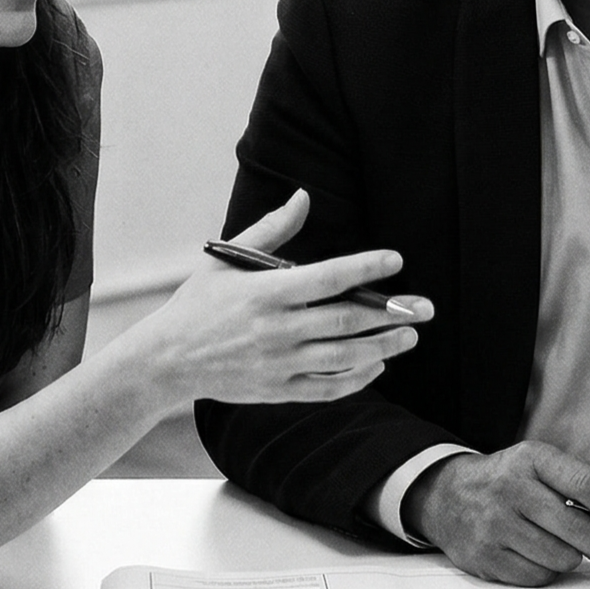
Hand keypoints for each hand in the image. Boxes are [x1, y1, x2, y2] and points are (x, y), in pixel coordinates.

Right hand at [128, 191, 431, 411]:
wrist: (164, 362)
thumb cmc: (198, 304)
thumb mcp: (227, 260)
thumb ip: (271, 230)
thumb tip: (304, 197)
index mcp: (265, 292)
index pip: (327, 278)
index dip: (365, 268)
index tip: (396, 259)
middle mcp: (276, 330)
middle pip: (345, 321)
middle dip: (391, 313)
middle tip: (425, 306)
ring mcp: (278, 364)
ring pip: (343, 358)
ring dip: (384, 347)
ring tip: (411, 336)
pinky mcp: (277, 391)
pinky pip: (327, 389)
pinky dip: (357, 379)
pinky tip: (377, 364)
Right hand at [405, 444, 589, 584]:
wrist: (447, 495)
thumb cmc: (505, 480)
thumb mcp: (540, 466)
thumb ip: (583, 484)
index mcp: (531, 460)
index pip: (586, 486)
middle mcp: (511, 490)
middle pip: (577, 529)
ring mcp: (495, 526)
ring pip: (561, 558)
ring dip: (571, 556)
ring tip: (558, 543)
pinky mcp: (486, 558)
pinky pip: (538, 577)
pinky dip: (546, 570)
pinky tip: (536, 553)